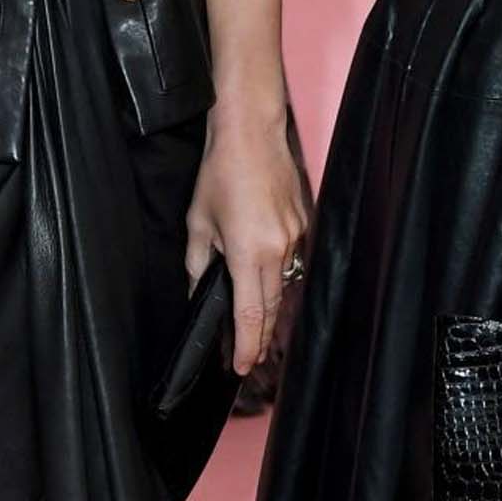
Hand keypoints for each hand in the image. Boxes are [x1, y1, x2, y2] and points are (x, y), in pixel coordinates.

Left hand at [186, 101, 306, 377]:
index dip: (247, 344)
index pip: (249, 313)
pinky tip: (263, 276)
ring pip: (282, 284)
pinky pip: (290, 259)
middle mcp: (278, 250)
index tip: (242, 367)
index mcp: (248, 253)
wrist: (253, 133)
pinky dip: (276, 274)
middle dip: (260, 335)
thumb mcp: (198, 222)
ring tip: (256, 326)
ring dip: (268, 306)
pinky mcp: (302, 223)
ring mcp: (295, 236)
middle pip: (271, 306)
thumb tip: (199, 291)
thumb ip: (199, 263)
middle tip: (250, 358)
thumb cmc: (221, 173)